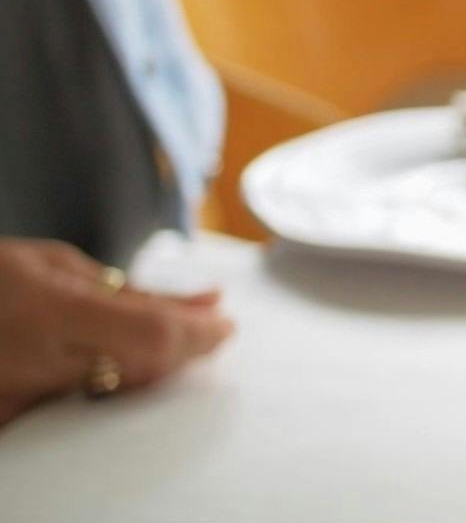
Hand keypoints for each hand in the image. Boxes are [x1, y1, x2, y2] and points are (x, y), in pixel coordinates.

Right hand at [0, 238, 233, 428]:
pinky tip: (115, 364)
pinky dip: (108, 383)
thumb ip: (130, 292)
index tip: (226, 326)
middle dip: (184, 351)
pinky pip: (74, 407)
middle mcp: (35, 361)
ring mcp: (18, 396)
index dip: (199, 334)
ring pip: (113, 393)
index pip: (152, 333)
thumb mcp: (55, 265)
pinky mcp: (8, 418)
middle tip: (206, 331)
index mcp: (49, 310)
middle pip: (140, 370)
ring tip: (166, 336)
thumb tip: (204, 302)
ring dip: (151, 367)